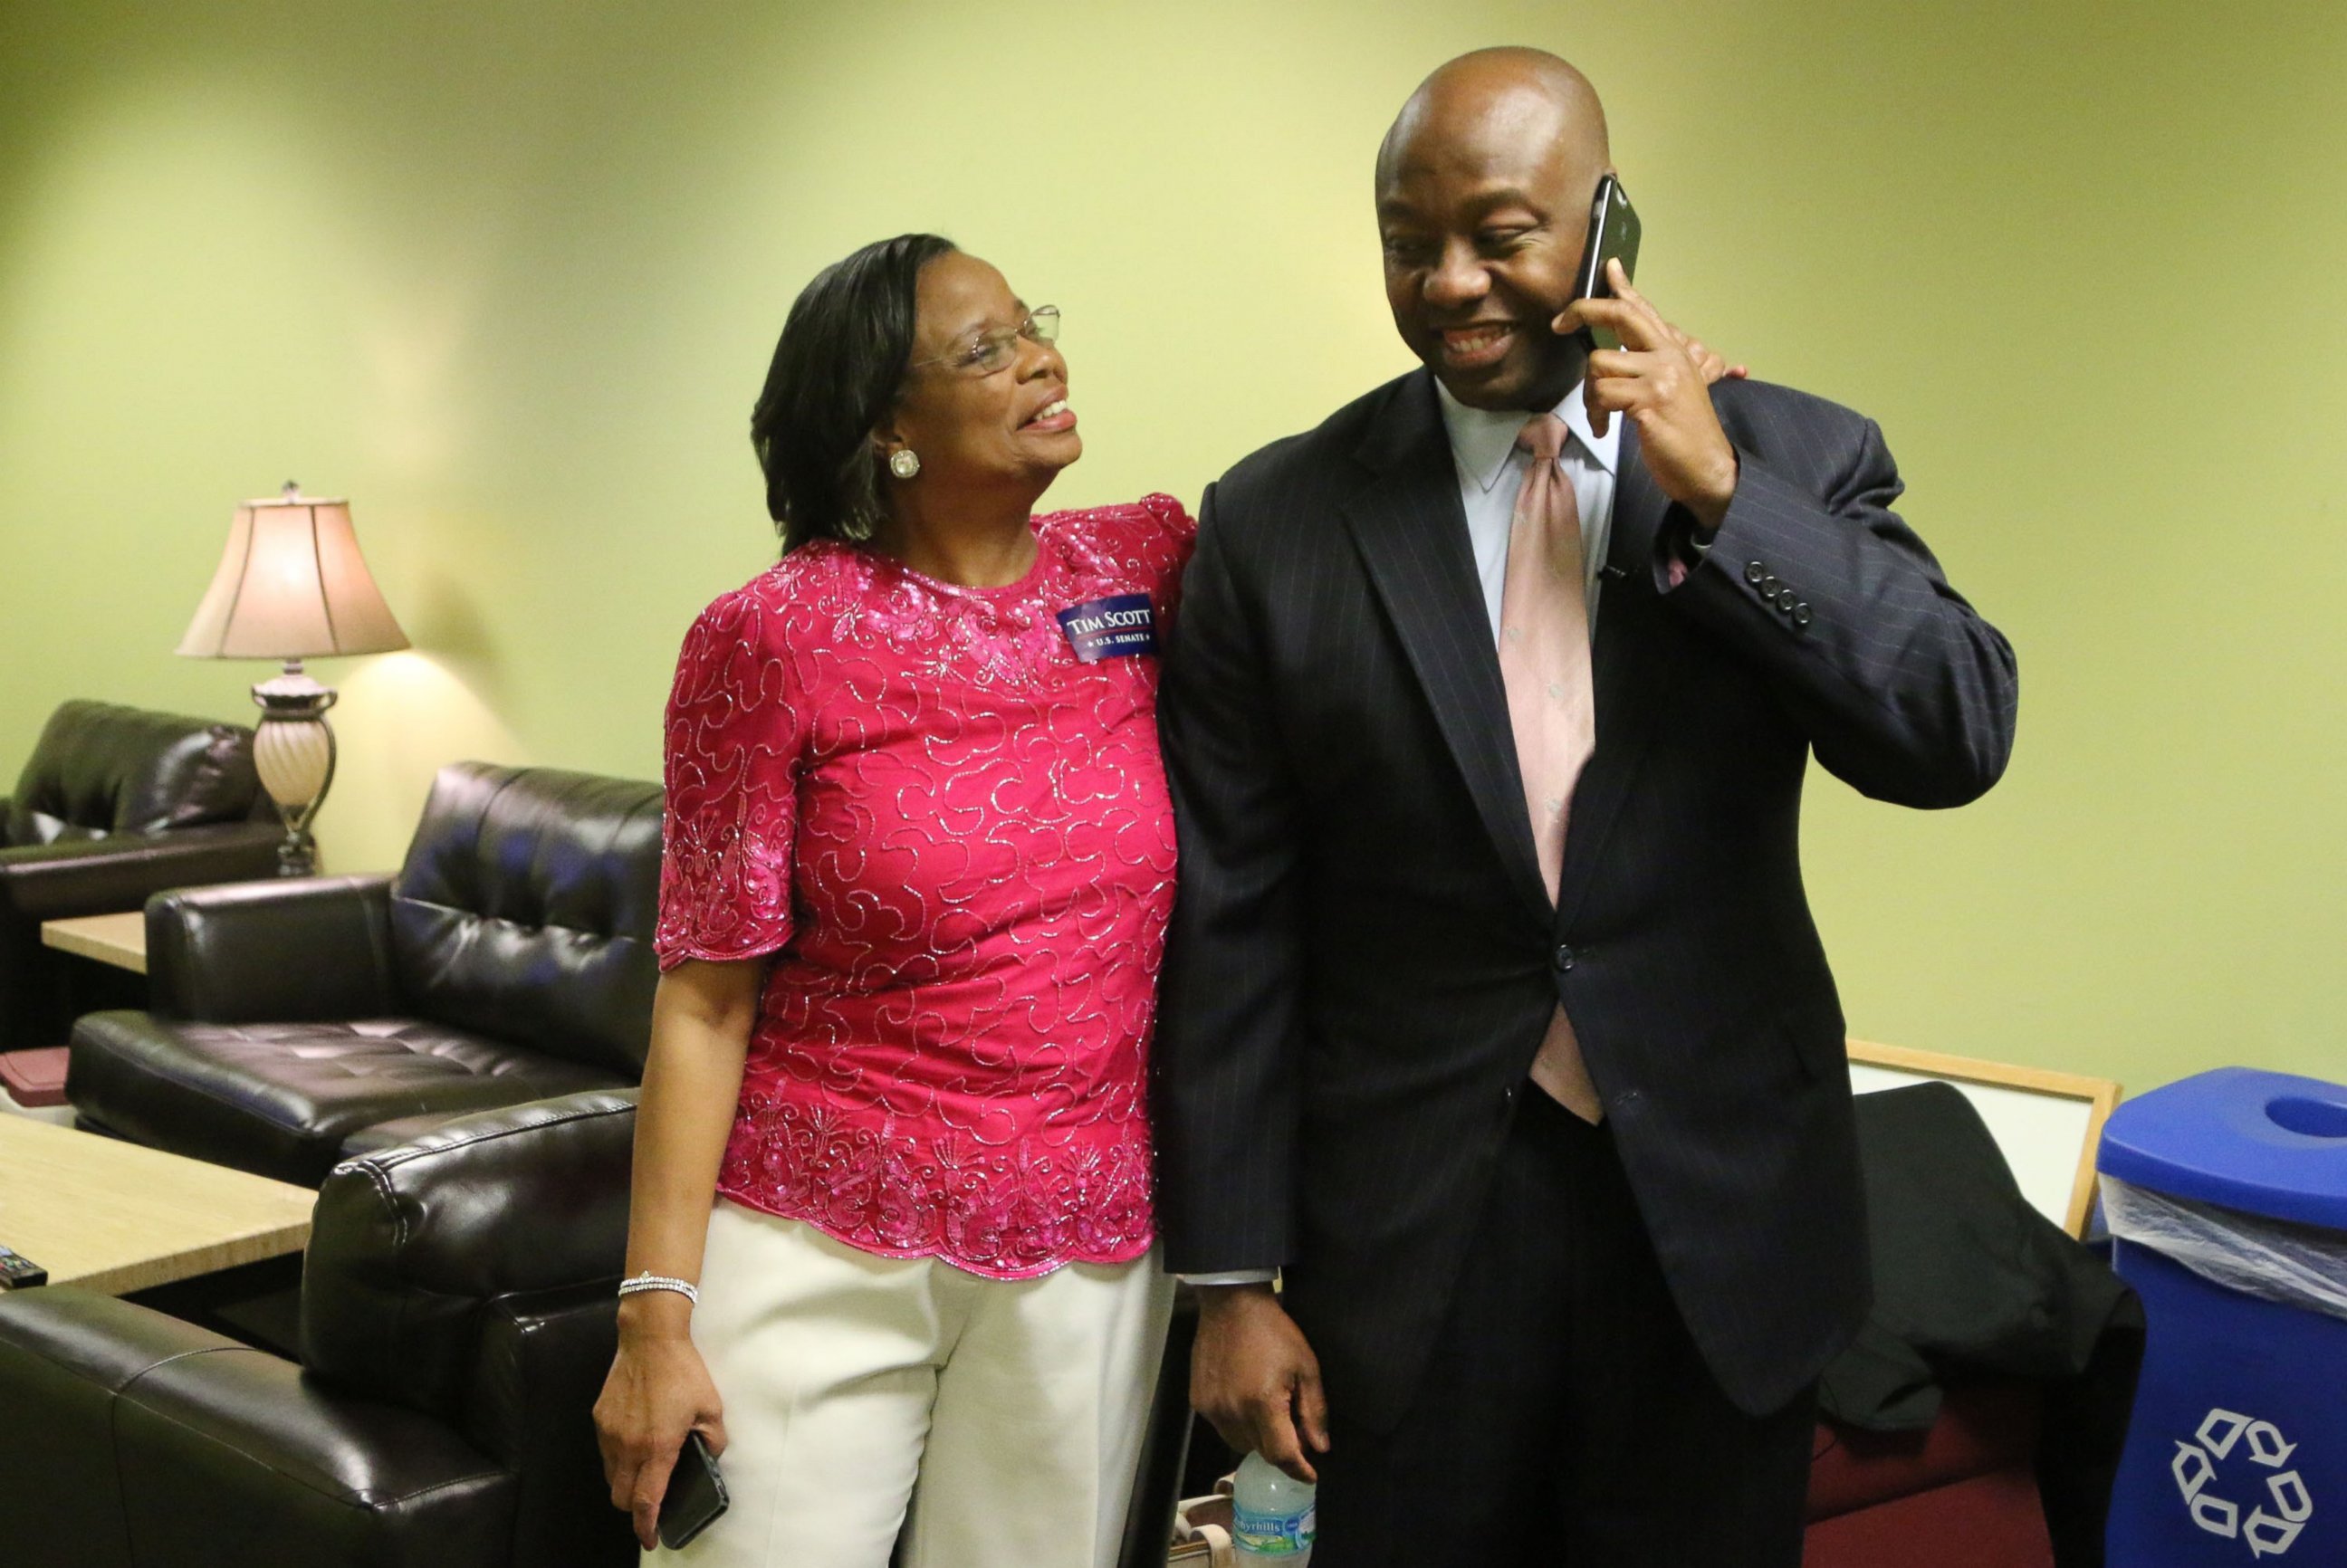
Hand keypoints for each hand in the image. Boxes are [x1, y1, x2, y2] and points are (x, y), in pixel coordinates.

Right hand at [594, 1299, 729, 1550]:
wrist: (650, 1339)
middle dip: (635, 1508)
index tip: (650, 1539)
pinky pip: (606, 1453)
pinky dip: (619, 1459)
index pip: (646, 1501)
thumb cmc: (683, 1372)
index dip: (646, 1526)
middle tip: (652, 1503)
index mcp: (657, 1446)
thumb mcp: (711, 1407)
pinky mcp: (599, 1419)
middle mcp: (628, 1445)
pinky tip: (636, 1444)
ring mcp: (609, 1433)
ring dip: (626, 1483)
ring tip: (646, 1471)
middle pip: (622, 1497)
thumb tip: (709, 1458)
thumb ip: (713, 1440)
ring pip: (611, 1476)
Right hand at [1191, 1284, 1329, 1482]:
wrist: (1232, 1304)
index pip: (1281, 1455)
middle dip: (1281, 1450)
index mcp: (1263, 1403)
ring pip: (1239, 1444)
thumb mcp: (1306, 1367)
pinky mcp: (1199, 1401)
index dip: (1298, 1469)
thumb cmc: (1275, 1332)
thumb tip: (1319, 1447)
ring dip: (1257, 1439)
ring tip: (1269, 1415)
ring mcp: (1212, 1408)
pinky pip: (1222, 1427)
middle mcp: (1233, 1412)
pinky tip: (1246, 1401)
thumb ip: (1314, 1411)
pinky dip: (1238, 1424)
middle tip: (1295, 1431)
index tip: (1311, 1474)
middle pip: (1260, 1452)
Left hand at [1554, 259, 1741, 530]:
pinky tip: (1605, 428)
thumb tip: (1616, 353)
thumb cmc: (1685, 433)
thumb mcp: (1672, 389)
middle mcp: (1669, 356)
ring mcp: (1660, 377)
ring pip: (1599, 364)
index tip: (1608, 267)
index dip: (1622, 287)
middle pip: (1619, 315)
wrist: (1709, 467)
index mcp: (1674, 351)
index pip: (1643, 310)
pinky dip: (1595, 414)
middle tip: (1559, 325)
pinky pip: (1602, 395)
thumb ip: (1648, 365)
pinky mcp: (1650, 402)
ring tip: (1600, 415)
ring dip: (1589, 394)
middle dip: (1583, 312)